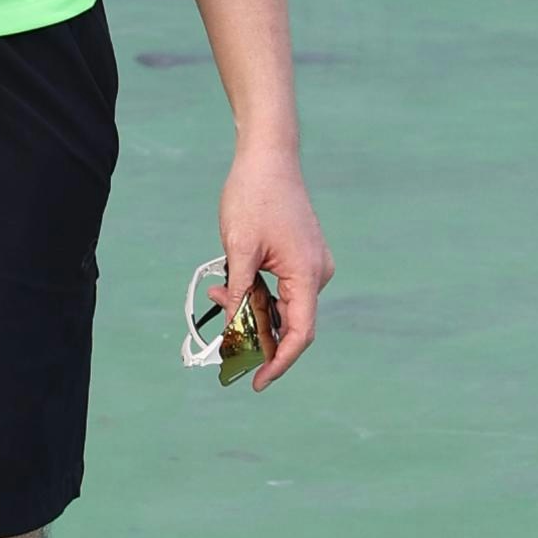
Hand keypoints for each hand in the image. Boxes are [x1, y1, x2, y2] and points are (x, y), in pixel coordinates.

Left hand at [212, 144, 330, 390]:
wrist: (267, 155)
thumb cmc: (253, 195)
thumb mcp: (239, 249)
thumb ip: (239, 294)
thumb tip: (235, 331)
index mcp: (308, 273)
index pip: (300, 333)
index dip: (279, 362)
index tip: (256, 381)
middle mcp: (318, 272)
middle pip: (291, 322)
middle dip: (256, 334)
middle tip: (223, 341)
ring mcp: (312, 263)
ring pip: (284, 305)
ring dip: (252, 310)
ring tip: (219, 295)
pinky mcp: (303, 255)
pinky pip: (284, 287)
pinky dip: (258, 293)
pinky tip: (232, 285)